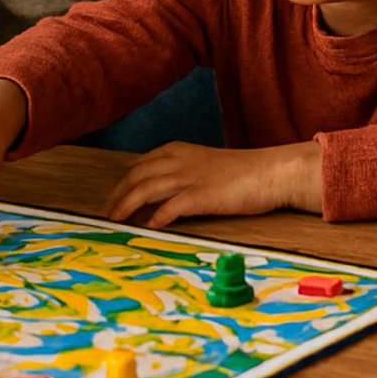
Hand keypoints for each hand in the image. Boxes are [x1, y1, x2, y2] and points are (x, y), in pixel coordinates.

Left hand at [103, 141, 320, 226]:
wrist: (269, 172)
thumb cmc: (240, 173)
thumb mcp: (203, 166)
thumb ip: (181, 174)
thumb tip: (159, 196)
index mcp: (178, 151)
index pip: (139, 166)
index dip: (122, 184)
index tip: (112, 199)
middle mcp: (179, 161)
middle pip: (137, 176)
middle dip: (117, 195)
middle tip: (107, 213)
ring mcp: (190, 178)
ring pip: (147, 189)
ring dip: (127, 205)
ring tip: (116, 220)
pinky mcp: (202, 195)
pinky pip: (172, 206)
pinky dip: (157, 216)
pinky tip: (149, 226)